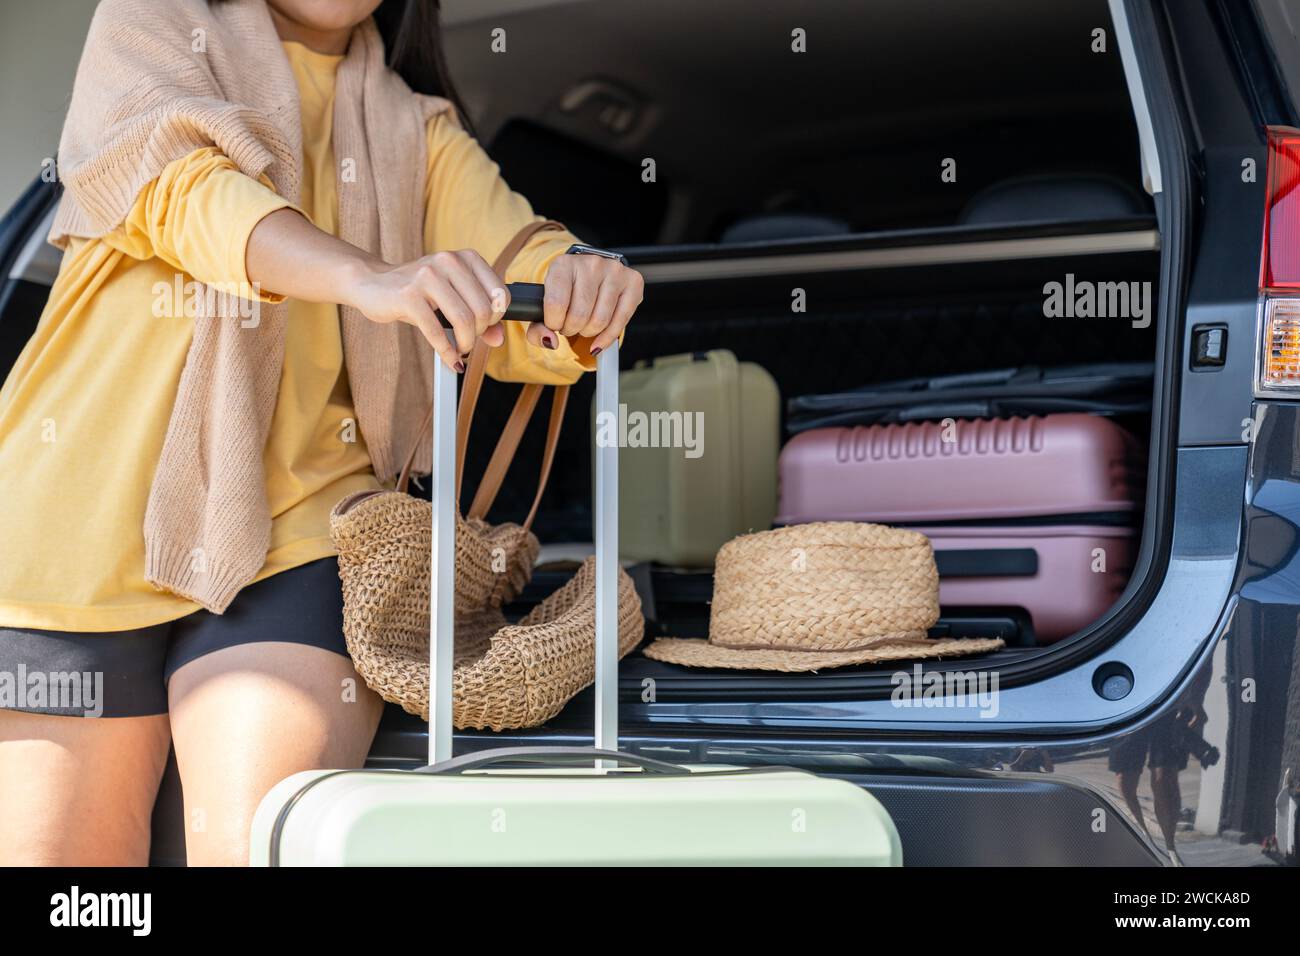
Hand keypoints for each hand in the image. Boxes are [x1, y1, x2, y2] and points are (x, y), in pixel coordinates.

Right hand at [347, 249, 508, 370]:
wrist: (373, 284)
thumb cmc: (418, 293)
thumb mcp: (453, 299)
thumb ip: (480, 316)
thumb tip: (499, 339)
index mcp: (465, 258)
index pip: (501, 293)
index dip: (496, 318)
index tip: (483, 327)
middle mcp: (448, 261)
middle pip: (482, 310)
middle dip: (478, 334)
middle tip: (467, 341)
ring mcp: (427, 276)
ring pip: (463, 320)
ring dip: (465, 344)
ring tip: (459, 349)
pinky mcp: (408, 295)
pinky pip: (436, 331)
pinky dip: (446, 352)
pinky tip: (449, 358)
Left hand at [531, 254, 643, 354]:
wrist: (587, 274)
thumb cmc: (566, 291)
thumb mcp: (544, 306)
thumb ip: (537, 329)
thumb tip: (550, 342)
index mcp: (563, 264)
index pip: (556, 303)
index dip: (554, 323)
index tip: (555, 322)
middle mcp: (591, 263)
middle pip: (580, 315)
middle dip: (572, 329)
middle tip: (570, 326)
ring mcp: (614, 271)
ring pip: (600, 320)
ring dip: (589, 332)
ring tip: (583, 325)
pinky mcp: (633, 282)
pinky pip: (621, 321)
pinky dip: (607, 338)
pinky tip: (598, 340)